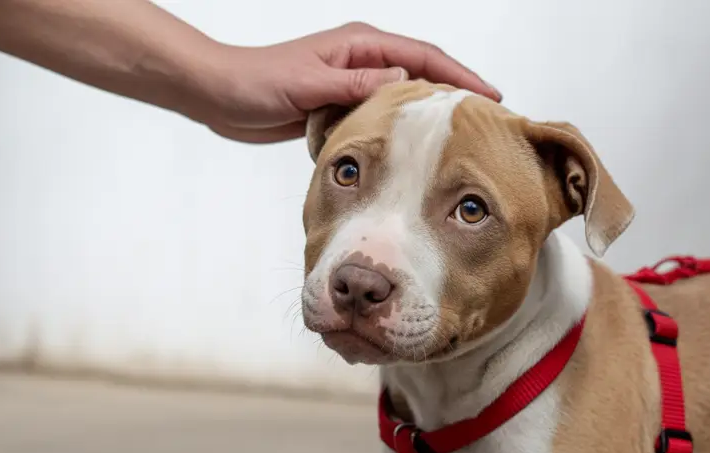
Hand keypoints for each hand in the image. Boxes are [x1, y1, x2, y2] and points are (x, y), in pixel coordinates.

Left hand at [194, 22, 499, 142]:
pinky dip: (407, 130)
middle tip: (491, 120)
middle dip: (458, 94)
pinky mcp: (343, 105)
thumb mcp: (309, 84)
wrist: (218, 95)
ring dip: (435, 115)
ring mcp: (354, 82)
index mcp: (360, 45)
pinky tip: (422, 151)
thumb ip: (357, 83)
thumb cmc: (255, 83)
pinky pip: (387, 116)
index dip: (461, 76)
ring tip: (466, 138)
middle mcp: (362, 60)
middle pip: (425, 73)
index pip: (425, 57)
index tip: (490, 96)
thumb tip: (404, 79)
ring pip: (408, 98)